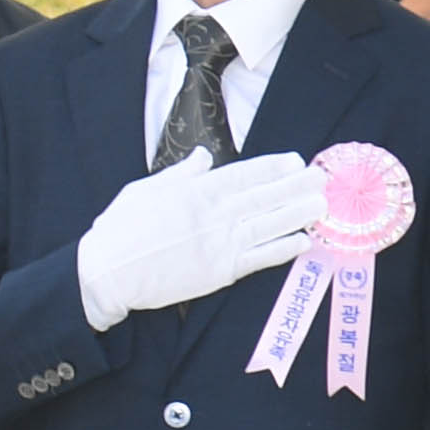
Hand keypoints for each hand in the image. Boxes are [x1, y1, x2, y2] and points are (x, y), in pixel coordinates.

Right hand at [71, 149, 320, 326]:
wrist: (107, 273)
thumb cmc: (120, 229)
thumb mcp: (144, 189)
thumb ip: (180, 174)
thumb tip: (204, 157)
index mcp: (195, 191)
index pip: (244, 174)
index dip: (272, 167)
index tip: (295, 161)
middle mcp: (214, 214)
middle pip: (264, 196)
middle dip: (296, 187)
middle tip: (322, 179)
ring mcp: (220, 243)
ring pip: (269, 224)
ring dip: (298, 214)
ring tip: (322, 205)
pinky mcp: (221, 271)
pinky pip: (260, 258)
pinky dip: (283, 249)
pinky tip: (303, 241)